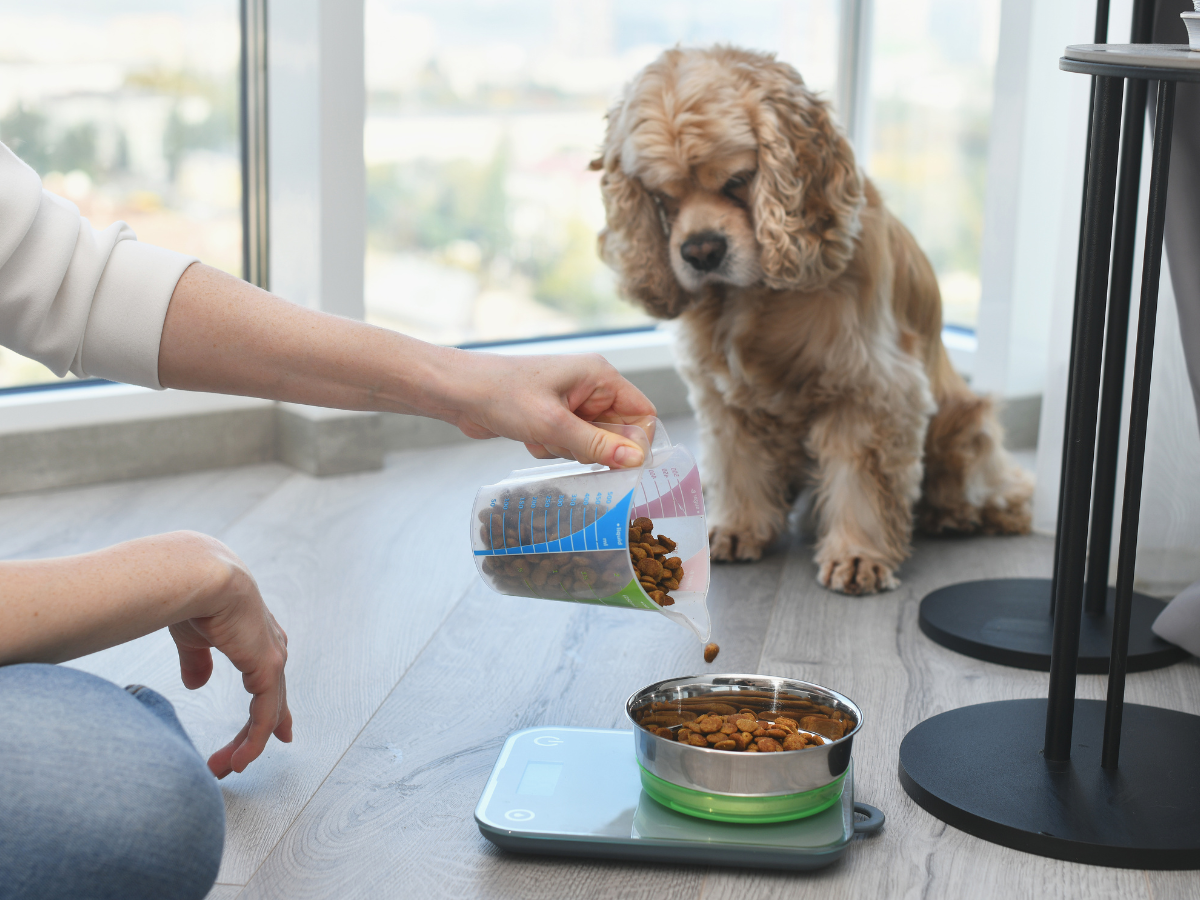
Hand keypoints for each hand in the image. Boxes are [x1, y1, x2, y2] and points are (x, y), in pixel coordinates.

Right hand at [166, 535, 292, 777]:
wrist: (198, 576)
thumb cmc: (192, 598)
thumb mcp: (194, 636)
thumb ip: (198, 661)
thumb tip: (196, 684)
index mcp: (255, 637)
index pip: (268, 680)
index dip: (271, 709)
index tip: (278, 733)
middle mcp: (271, 647)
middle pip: (269, 701)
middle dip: (253, 734)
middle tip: (232, 763)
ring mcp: (273, 657)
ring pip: (268, 711)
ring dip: (248, 743)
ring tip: (226, 768)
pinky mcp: (269, 666)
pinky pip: (266, 713)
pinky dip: (256, 738)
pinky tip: (242, 758)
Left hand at [438, 350, 656, 467]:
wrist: (458, 392)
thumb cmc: (502, 395)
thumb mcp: (553, 425)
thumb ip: (597, 445)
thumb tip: (637, 460)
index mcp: (599, 376)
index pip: (643, 413)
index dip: (636, 442)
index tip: (619, 464)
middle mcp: (590, 386)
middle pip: (618, 431)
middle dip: (593, 448)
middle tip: (566, 445)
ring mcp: (572, 402)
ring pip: (592, 443)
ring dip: (568, 450)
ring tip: (541, 436)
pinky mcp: (554, 416)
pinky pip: (569, 444)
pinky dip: (552, 448)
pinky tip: (529, 437)